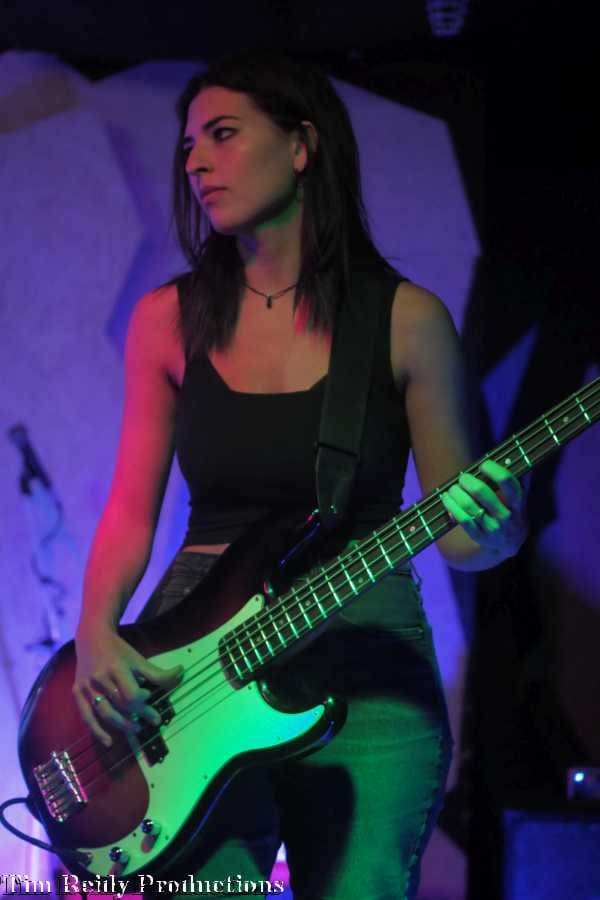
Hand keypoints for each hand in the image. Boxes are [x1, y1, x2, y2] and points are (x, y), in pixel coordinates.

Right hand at [73, 625, 182, 746]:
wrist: (91, 639)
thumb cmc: (118, 650)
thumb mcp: (138, 659)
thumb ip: (157, 672)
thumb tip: (181, 673)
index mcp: (116, 668)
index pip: (131, 694)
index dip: (143, 701)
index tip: (149, 698)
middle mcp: (99, 679)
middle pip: (120, 705)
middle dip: (138, 715)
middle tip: (153, 721)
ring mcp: (86, 687)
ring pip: (105, 713)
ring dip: (122, 725)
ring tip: (136, 729)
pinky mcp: (77, 693)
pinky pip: (86, 716)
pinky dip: (97, 731)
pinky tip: (109, 741)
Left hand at [440, 459, 527, 557]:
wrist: (510, 543)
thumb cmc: (511, 511)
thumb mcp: (518, 498)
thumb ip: (513, 480)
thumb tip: (504, 458)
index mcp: (518, 503)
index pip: (508, 482)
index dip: (494, 470)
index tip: (483, 464)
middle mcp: (507, 516)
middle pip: (483, 494)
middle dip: (469, 482)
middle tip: (463, 477)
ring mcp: (493, 528)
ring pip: (470, 507)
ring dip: (457, 493)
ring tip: (452, 487)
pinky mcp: (480, 537)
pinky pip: (463, 520)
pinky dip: (452, 507)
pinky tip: (446, 499)